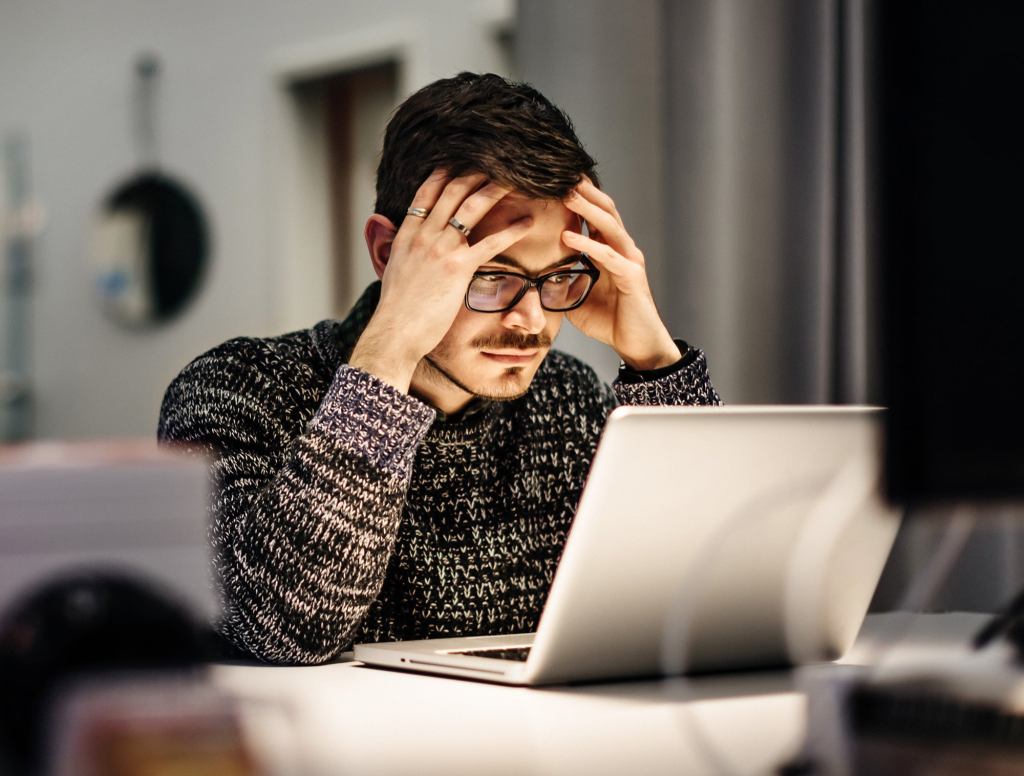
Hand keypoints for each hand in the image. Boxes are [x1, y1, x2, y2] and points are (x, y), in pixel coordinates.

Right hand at [350, 170, 532, 391]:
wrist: (394, 331)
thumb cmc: (396, 309)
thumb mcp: (391, 270)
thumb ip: (397, 249)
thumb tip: (394, 238)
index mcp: (406, 234)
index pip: (426, 192)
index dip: (445, 173)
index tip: (461, 161)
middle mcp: (424, 235)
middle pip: (452, 191)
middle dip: (475, 172)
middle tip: (496, 162)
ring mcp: (441, 249)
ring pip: (472, 208)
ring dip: (495, 189)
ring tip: (516, 179)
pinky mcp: (458, 268)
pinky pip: (491, 243)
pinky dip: (511, 230)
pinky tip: (528, 223)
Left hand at [561, 179, 681, 370]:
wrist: (636, 345)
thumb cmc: (609, 321)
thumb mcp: (575, 298)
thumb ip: (560, 282)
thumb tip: (532, 277)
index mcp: (610, 250)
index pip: (595, 216)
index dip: (579, 198)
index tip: (555, 181)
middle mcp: (622, 250)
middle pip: (605, 210)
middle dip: (584, 192)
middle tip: (561, 173)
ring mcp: (629, 261)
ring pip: (609, 225)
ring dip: (586, 208)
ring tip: (566, 193)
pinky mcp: (632, 277)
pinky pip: (608, 256)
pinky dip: (588, 244)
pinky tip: (568, 236)